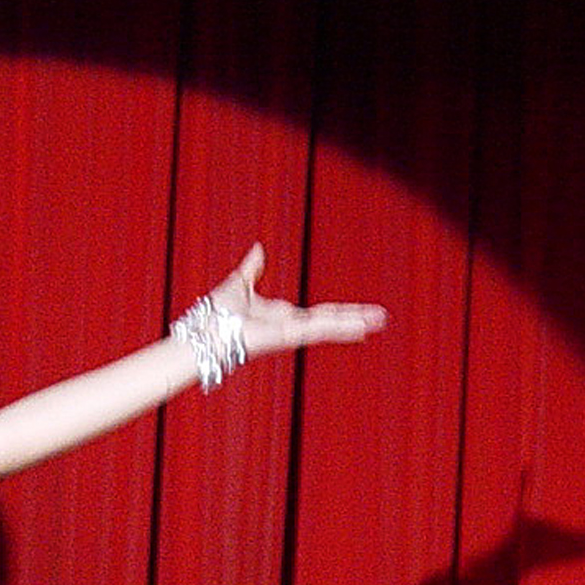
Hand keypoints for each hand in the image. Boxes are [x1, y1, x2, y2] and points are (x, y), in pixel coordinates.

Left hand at [209, 244, 386, 358]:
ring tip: (380, 320)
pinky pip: (318, 329)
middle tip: (381, 318)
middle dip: (355, 318)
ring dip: (354, 323)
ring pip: (329, 326)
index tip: (361, 314)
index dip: (340, 313)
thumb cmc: (213, 316)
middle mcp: (290, 327)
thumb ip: (252, 268)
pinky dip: (340, 328)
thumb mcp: (239, 284)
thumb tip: (259, 248)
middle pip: (329, 321)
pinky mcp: (288, 336)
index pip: (318, 315)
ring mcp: (291, 333)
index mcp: (281, 317)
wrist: (203, 334)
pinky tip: (362, 327)